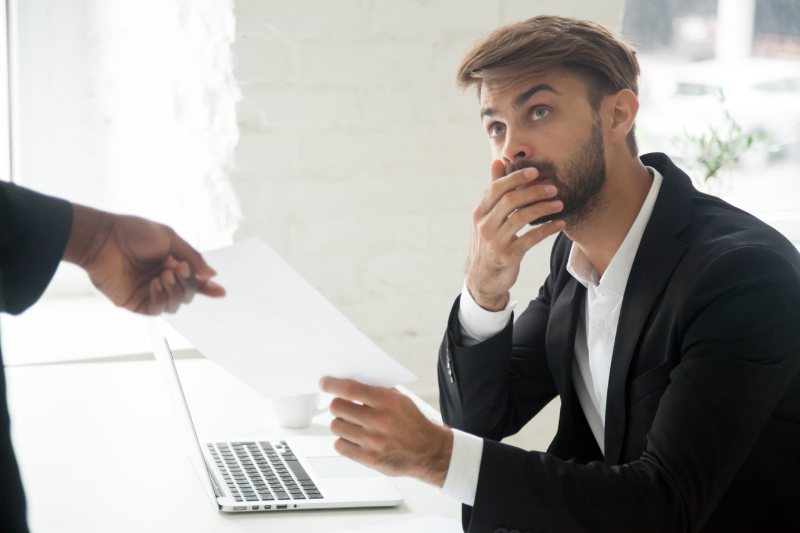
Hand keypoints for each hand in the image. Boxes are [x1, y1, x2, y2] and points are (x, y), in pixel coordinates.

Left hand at [64, 204, 224, 314]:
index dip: (207, 287)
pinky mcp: (136, 302)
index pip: (193, 280)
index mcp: (171, 263)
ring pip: (175, 304)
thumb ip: (193, 257)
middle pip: (188, 293)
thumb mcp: (170, 239)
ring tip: (164, 275)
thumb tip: (211, 274)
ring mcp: (149, 292)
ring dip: (175, 291)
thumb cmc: (133, 233)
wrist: (104, 240)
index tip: (221, 291)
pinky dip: (162, 298)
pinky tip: (155, 284)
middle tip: (180, 270)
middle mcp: (162, 279)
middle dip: (188, 284)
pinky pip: (158, 309)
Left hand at [320, 377, 453, 486]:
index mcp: (387, 402)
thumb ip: (377, 391)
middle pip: (338, 407)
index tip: (324, 383)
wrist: (428, 451)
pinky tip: (354, 439)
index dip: (333, 385)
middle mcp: (379, 421)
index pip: (351, 390)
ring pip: (336, 426)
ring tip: (353, 425)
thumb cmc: (413, 423)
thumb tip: (349, 383)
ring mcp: (373, 442)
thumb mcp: (400, 400)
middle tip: (343, 407)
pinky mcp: (369, 459)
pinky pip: (340, 446)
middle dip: (338, 405)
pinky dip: (344, 441)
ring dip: (341, 424)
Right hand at [465, 160, 563, 309]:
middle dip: (534, 191)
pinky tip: (559, 224)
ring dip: (543, 208)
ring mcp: (495, 242)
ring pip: (521, 218)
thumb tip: (497, 161)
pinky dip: (547, 229)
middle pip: (510, 201)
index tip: (535, 171)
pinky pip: (531, 238)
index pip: (496, 189)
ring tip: (559, 204)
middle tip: (553, 188)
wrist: (483, 277)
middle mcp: (484, 226)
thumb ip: (494, 191)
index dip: (516, 178)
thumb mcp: (486, 217)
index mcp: (479, 213)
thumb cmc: (489, 242)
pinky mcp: (508, 256)